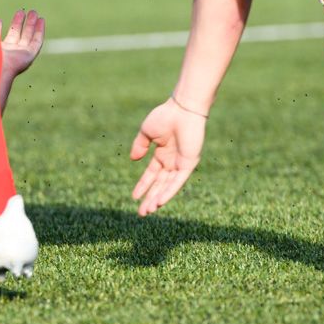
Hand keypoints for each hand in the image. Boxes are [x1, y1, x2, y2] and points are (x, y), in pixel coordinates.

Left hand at [0, 9, 45, 79]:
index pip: (4, 38)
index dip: (5, 28)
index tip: (3, 19)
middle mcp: (10, 54)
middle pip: (17, 36)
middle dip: (20, 23)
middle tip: (22, 11)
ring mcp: (20, 55)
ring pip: (28, 37)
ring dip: (31, 24)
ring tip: (33, 12)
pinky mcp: (29, 56)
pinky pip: (37, 42)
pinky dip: (40, 31)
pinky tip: (41, 20)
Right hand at [129, 98, 206, 215]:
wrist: (182, 110)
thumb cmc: (165, 116)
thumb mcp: (146, 133)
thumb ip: (139, 146)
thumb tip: (133, 159)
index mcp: (163, 154)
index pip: (152, 175)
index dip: (143, 186)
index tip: (134, 197)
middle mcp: (172, 161)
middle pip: (160, 185)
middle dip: (150, 198)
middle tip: (142, 213)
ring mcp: (181, 163)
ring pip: (168, 186)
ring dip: (158, 199)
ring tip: (149, 211)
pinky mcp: (189, 163)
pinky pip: (178, 181)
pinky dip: (169, 191)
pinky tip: (161, 201)